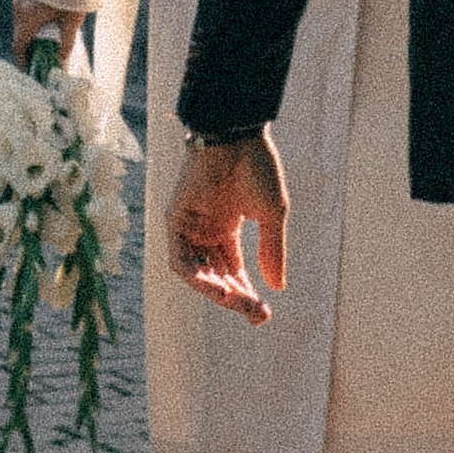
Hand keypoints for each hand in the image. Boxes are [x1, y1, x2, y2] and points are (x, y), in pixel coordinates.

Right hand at [13, 0, 86, 67]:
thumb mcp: (72, 22)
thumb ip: (67, 43)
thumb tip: (62, 59)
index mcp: (27, 19)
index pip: (18, 46)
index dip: (22, 60)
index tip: (28, 69)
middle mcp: (19, 9)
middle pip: (20, 34)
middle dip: (29, 46)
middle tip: (40, 56)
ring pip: (22, 22)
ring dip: (30, 32)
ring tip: (44, 40)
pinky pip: (25, 11)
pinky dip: (32, 20)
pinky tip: (45, 23)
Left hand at [169, 131, 289, 320]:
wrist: (237, 138)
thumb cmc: (257, 168)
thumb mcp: (272, 215)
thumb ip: (272, 250)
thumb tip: (278, 287)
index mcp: (227, 227)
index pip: (233, 271)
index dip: (247, 294)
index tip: (263, 314)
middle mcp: (206, 230)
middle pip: (217, 277)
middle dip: (236, 298)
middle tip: (256, 314)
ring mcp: (189, 226)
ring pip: (198, 274)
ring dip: (217, 292)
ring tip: (239, 302)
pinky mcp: (175, 221)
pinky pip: (180, 260)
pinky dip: (196, 278)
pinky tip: (217, 289)